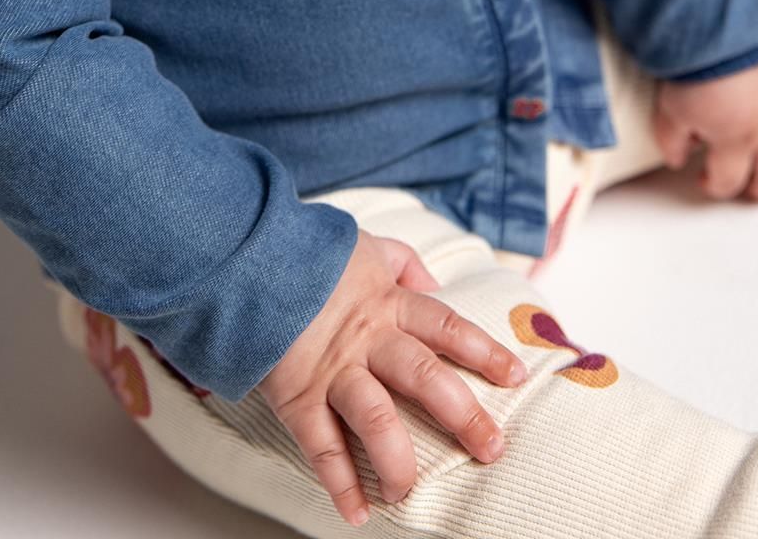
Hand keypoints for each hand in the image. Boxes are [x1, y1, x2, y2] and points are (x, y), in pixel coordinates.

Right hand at [256, 227, 526, 527]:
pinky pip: (321, 445)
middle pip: (424, 377)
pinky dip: (338, 482)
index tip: (514, 376)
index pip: (446, 326)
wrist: (244, 257)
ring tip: (409, 492)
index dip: (482, 351)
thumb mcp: (363, 245)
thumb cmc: (307, 253)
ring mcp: (333, 369)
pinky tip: (356, 511)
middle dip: (463, 415)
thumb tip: (433, 282)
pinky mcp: (297, 394)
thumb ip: (402, 261)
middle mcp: (367, 339)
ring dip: (398, 461)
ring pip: (376, 418)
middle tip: (492, 448)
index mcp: (387, 302)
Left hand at [651, 38, 757, 201]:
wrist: (727, 20)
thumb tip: (676, 158)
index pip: (728, 180)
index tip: (706, 180)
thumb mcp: (669, 107)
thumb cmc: (700, 59)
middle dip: (757, 187)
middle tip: (747, 186)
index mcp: (735, 140)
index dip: (715, 186)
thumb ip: (672, 140)